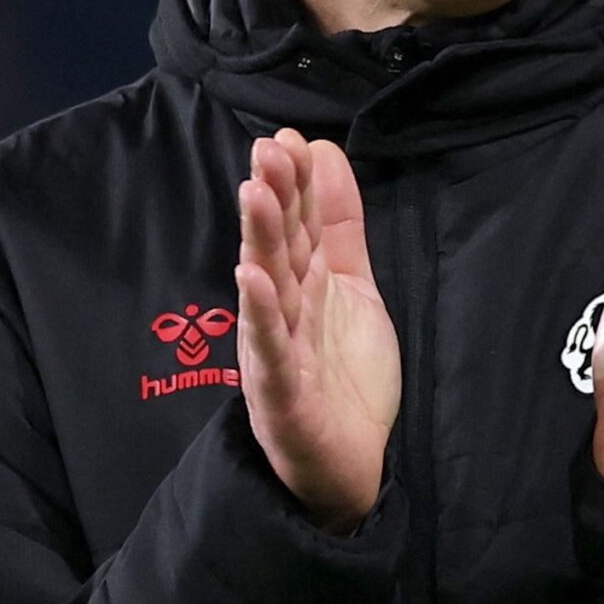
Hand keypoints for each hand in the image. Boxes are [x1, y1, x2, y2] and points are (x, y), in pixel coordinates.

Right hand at [233, 128, 399, 531]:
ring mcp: (277, 353)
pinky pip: (269, 352)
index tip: (288, 137)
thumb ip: (340, 224)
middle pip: (277, 247)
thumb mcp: (352, 286)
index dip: (295, 182)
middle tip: (267, 149)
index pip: (297, 224)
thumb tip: (323, 150)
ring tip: (254, 193)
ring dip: (258, 241)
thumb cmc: (344, 374)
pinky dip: (260, 316)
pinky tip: (252, 280)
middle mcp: (283, 312)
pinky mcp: (281, 396)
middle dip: (272, 197)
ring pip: (266, 289)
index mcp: (303, 285)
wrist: (351, 467)